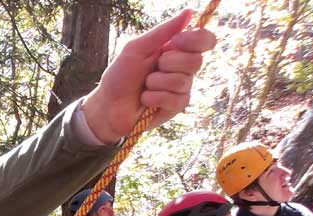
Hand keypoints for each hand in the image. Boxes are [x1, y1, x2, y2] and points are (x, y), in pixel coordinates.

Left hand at [81, 9, 216, 143]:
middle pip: (196, 61)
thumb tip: (189, 11)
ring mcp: (181, 88)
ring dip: (156, 82)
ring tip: (144, 86)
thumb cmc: (120, 76)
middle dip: (168, 63)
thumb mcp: (137, 48)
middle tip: (150, 69)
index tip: (176, 41)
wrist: (108, 106)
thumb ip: (163, 31)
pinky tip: (145, 99)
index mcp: (176, 50)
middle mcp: (182, 68)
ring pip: (183, 81)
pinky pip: (176, 100)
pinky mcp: (177, 106)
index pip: (204, 40)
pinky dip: (155, 97)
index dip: (195, 39)